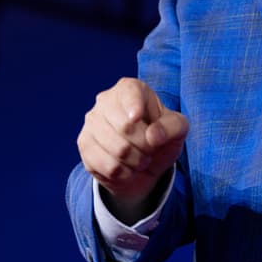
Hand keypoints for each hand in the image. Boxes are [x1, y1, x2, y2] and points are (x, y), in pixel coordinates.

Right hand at [77, 77, 188, 222]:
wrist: (142, 163)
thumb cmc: (160, 137)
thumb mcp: (177, 129)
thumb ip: (172, 127)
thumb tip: (153, 135)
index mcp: (130, 88)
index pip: (129, 92)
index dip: (133, 106)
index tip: (136, 119)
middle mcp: (106, 100)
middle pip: (125, 127)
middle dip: (146, 145)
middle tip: (150, 149)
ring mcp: (91, 122)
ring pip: (117, 149)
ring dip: (137, 161)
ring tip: (141, 159)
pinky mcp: (84, 144)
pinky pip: (107, 165)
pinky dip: (125, 173)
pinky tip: (127, 168)